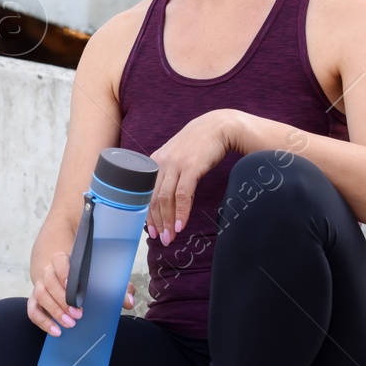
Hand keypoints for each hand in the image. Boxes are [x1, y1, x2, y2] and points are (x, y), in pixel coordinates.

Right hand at [28, 253, 137, 337]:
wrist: (66, 278)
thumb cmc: (88, 278)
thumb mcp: (104, 279)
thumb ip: (118, 288)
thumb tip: (129, 302)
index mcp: (63, 261)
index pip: (59, 262)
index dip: (64, 273)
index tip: (71, 286)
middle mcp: (48, 272)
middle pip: (49, 282)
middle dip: (62, 300)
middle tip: (78, 315)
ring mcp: (40, 286)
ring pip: (41, 296)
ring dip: (54, 311)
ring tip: (69, 325)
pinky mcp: (36, 301)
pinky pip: (33, 311)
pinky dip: (43, 322)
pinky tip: (56, 331)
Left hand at [146, 109, 241, 246]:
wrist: (219, 126)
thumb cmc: (199, 144)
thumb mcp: (178, 157)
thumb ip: (169, 174)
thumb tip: (166, 200)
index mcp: (154, 162)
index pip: (146, 194)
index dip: (148, 215)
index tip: (152, 230)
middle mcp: (161, 163)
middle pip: (154, 199)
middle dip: (157, 222)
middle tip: (161, 239)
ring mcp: (175, 164)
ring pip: (166, 199)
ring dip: (167, 221)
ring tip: (170, 236)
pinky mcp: (191, 167)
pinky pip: (183, 194)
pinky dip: (181, 211)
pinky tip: (181, 224)